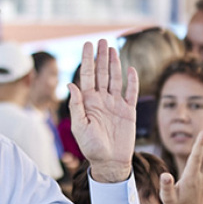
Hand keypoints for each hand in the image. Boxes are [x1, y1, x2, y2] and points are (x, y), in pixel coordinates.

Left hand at [69, 39, 136, 182]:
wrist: (110, 162)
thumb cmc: (91, 147)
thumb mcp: (79, 127)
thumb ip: (76, 106)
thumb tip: (71, 84)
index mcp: (88, 102)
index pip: (87, 76)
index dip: (87, 60)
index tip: (88, 44)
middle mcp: (101, 100)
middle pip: (102, 73)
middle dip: (101, 57)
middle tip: (102, 41)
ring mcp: (115, 105)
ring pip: (115, 79)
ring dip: (114, 64)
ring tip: (112, 49)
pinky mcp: (128, 111)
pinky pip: (131, 93)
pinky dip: (132, 82)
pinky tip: (131, 70)